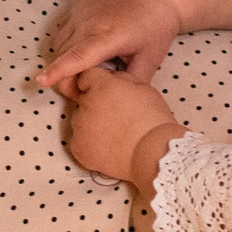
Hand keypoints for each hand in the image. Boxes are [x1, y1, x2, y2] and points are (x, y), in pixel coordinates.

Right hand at [40, 0, 184, 94]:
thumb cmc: (156, 29)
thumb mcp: (149, 61)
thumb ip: (128, 83)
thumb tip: (110, 100)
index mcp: (110, 35)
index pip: (78, 55)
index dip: (60, 70)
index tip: (42, 81)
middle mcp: (90, 21)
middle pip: (63, 54)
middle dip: (67, 76)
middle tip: (84, 89)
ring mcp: (82, 11)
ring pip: (58, 43)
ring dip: (64, 60)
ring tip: (85, 69)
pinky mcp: (78, 6)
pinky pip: (61, 31)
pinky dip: (64, 46)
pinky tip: (82, 51)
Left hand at [65, 67, 179, 187]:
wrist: (154, 154)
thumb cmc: (153, 120)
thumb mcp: (143, 88)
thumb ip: (121, 78)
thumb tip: (110, 79)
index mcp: (101, 86)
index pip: (87, 77)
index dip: (98, 84)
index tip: (108, 94)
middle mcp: (86, 103)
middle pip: (84, 99)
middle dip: (96, 105)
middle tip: (117, 117)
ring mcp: (79, 127)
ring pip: (80, 120)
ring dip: (91, 124)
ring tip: (115, 134)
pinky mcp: (78, 147)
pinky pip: (79, 141)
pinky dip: (90, 144)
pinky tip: (108, 147)